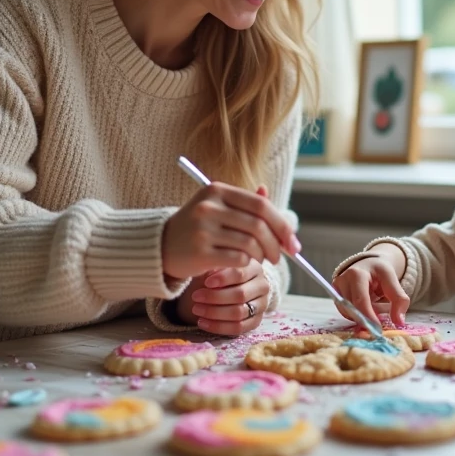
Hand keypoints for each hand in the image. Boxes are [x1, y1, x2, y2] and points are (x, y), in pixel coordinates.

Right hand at [162, 182, 299, 280]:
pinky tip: (246, 265)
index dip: (282, 224)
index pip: (260, 205)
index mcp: (217, 190)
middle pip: (258, 225)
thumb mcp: (220, 210)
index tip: (293, 242)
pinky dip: (248, 264)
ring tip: (262, 260)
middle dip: (276, 243)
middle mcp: (209, 207)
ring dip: (263, 255)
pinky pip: (238, 259)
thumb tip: (288, 224)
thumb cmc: (198, 227)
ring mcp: (203, 229)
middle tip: (280, 255)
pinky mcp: (200, 252)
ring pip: (250, 244)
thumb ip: (251, 210)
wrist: (161, 246)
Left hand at [175, 258, 269, 334]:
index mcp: (255, 267)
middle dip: (215, 297)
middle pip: (240, 294)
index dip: (222, 279)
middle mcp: (262, 286)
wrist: (229, 289)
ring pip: (239, 313)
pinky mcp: (256, 321)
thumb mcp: (218, 266)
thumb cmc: (220, 274)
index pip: (240, 273)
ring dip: (214, 313)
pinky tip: (202, 322)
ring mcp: (261, 305)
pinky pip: (238, 328)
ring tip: (196, 309)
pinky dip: (218, 327)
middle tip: (195, 297)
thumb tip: (209, 271)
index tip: (206, 282)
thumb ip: (215, 266)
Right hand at [331, 244, 409, 326]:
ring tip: (375, 307)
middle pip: (352, 309)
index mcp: (357, 274)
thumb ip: (399, 299)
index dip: (368, 317)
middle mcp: (342, 281)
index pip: (360, 300)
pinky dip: (358, 315)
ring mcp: (336, 289)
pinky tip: (366, 308)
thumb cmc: (379, 272)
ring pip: (348, 313)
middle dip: (366, 318)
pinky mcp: (335, 296)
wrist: (368, 264)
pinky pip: (346, 313)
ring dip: (363, 316)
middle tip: (379, 324)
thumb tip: (399, 322)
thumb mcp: (392, 280)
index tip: (378, 330)